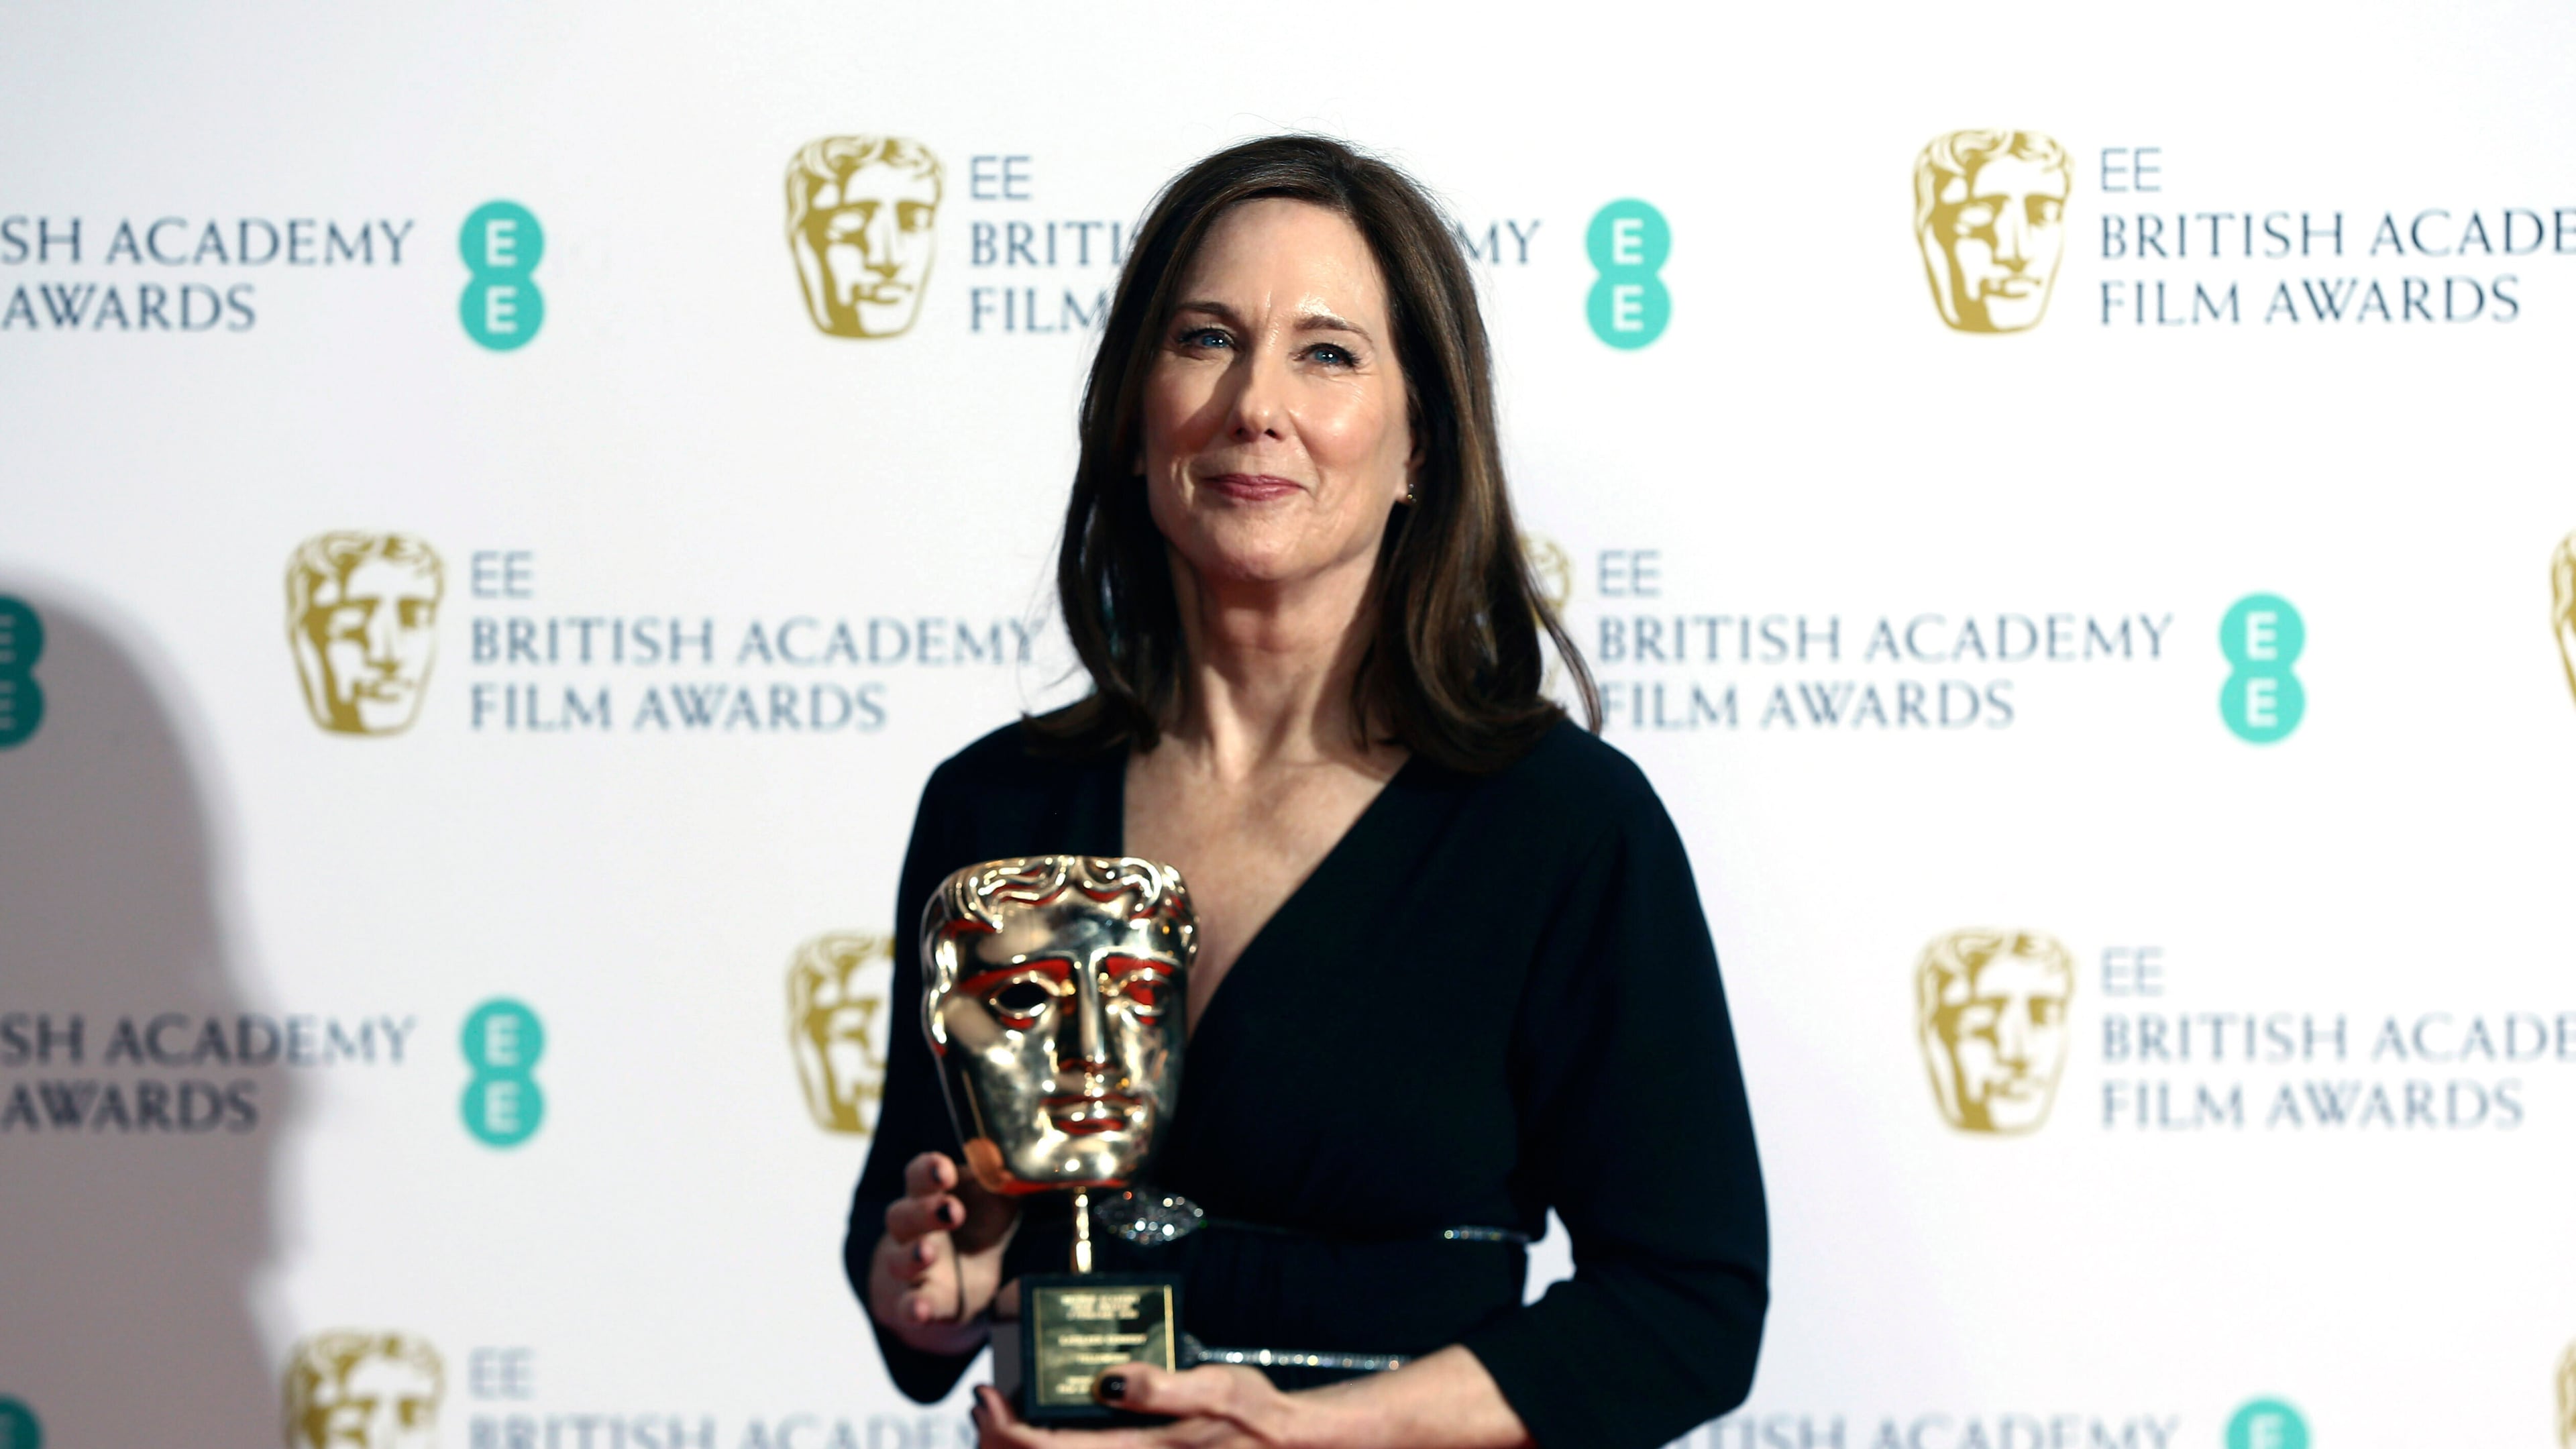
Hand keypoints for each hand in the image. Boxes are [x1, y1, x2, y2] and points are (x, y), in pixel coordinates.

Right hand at [866, 1151, 1017, 1352]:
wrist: (960, 1276)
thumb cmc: (976, 1225)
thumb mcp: (994, 1201)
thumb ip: (1005, 1184)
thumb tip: (1032, 1168)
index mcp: (929, 1197)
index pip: (918, 1177)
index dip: (928, 1171)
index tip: (946, 1171)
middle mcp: (912, 1230)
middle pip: (902, 1216)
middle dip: (924, 1211)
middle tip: (952, 1210)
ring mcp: (910, 1268)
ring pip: (899, 1260)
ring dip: (912, 1256)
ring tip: (928, 1252)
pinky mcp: (919, 1301)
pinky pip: (908, 1305)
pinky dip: (913, 1307)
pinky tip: (919, 1309)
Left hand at [971, 1365, 1320, 1448]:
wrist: (1286, 1444)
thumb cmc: (1253, 1415)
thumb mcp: (1215, 1387)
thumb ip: (1162, 1387)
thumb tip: (1108, 1379)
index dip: (1004, 1429)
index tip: (985, 1397)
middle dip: (999, 1440)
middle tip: (983, 1405)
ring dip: (1020, 1448)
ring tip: (1002, 1417)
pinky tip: (1045, 1432)